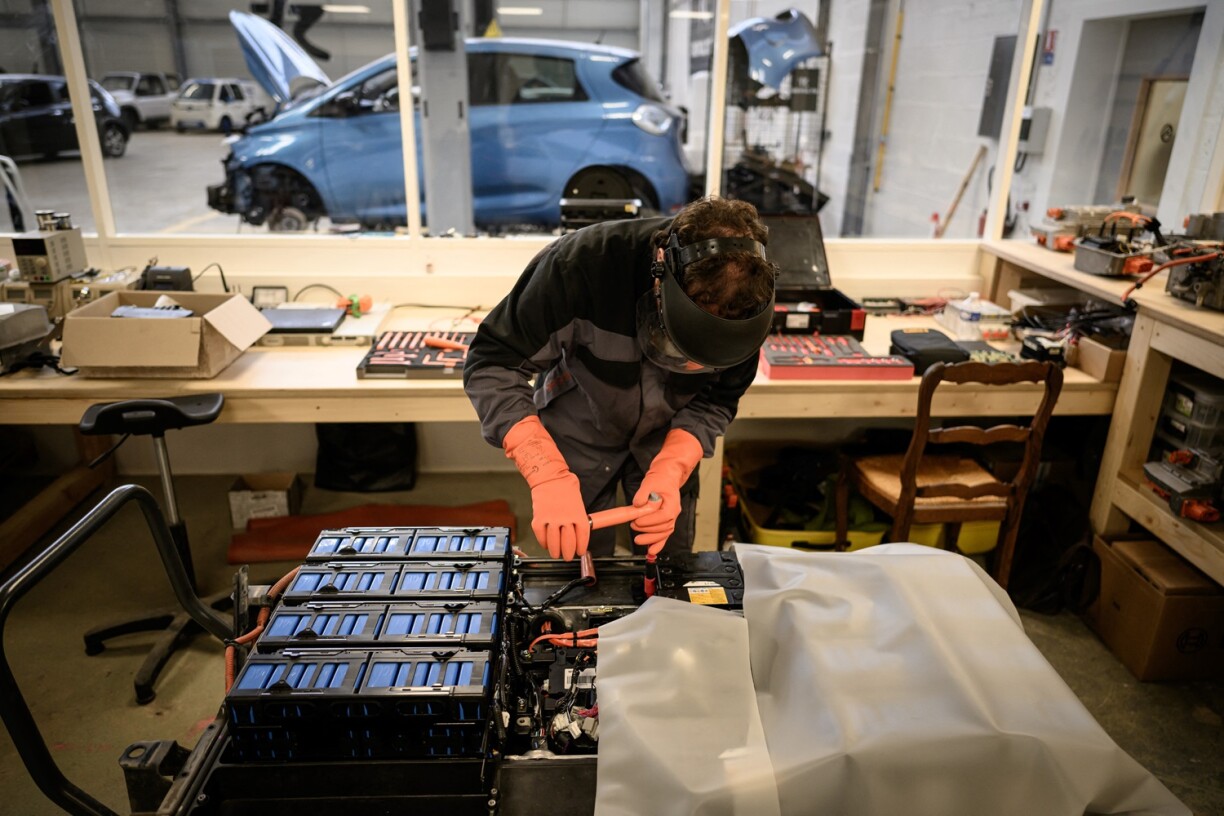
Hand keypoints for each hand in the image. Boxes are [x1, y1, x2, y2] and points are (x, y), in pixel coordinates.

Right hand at [503, 416, 589, 559]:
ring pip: (554, 543)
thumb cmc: (565, 486)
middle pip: (568, 543)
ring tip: (556, 554)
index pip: (582, 537)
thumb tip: (580, 530)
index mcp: (578, 514)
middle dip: (568, 553)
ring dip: (555, 551)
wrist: (549, 477)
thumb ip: (579, 517)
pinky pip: (541, 536)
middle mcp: (566, 519)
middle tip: (567, 556)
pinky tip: (546, 544)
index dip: (581, 547)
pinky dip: (543, 542)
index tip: (580, 551)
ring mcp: (551, 519)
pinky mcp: (539, 519)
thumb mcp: (578, 501)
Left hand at [631, 429, 703, 553]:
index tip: (637, 521)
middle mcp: (674, 512)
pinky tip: (651, 551)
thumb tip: (638, 504)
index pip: (663, 517)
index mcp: (672, 503)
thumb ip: (643, 494)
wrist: (667, 476)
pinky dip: (658, 544)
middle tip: (633, 526)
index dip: (650, 521)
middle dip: (647, 530)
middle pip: (664, 527)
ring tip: (638, 540)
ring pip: (664, 533)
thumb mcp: (649, 482)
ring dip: (651, 539)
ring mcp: (671, 518)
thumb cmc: (660, 479)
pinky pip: (664, 535)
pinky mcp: (665, 521)